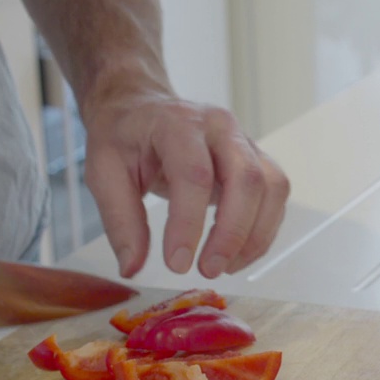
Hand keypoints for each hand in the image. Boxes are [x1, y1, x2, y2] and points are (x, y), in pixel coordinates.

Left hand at [80, 94, 288, 279]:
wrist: (141, 108)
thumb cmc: (124, 137)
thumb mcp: (103, 172)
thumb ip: (120, 220)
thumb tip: (133, 267)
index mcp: (178, 123)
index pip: (194, 174)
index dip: (189, 224)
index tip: (176, 264)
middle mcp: (220, 127)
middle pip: (246, 178)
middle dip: (232, 233)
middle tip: (207, 270)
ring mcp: (244, 141)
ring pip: (271, 188)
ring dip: (254, 236)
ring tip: (223, 266)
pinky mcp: (257, 160)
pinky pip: (275, 197)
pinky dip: (261, 232)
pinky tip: (235, 254)